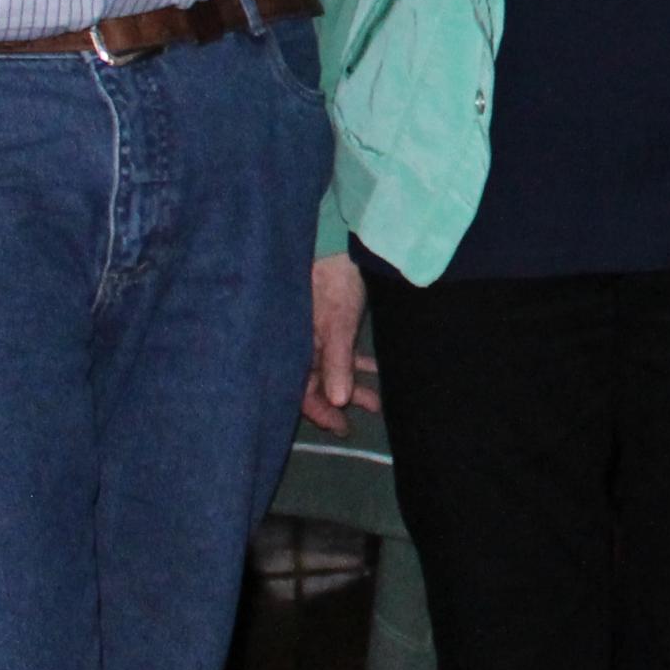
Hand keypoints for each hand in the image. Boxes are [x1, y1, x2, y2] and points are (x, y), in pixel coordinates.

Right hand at [301, 253, 380, 433]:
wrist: (339, 241)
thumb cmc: (334, 281)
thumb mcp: (337, 324)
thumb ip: (336, 362)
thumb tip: (338, 401)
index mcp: (293, 347)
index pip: (299, 390)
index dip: (319, 411)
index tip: (340, 428)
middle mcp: (300, 344)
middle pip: (314, 383)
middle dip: (336, 403)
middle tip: (354, 424)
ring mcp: (316, 334)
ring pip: (330, 369)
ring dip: (351, 385)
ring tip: (376, 403)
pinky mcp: (331, 323)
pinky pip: (341, 351)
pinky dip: (356, 363)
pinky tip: (374, 372)